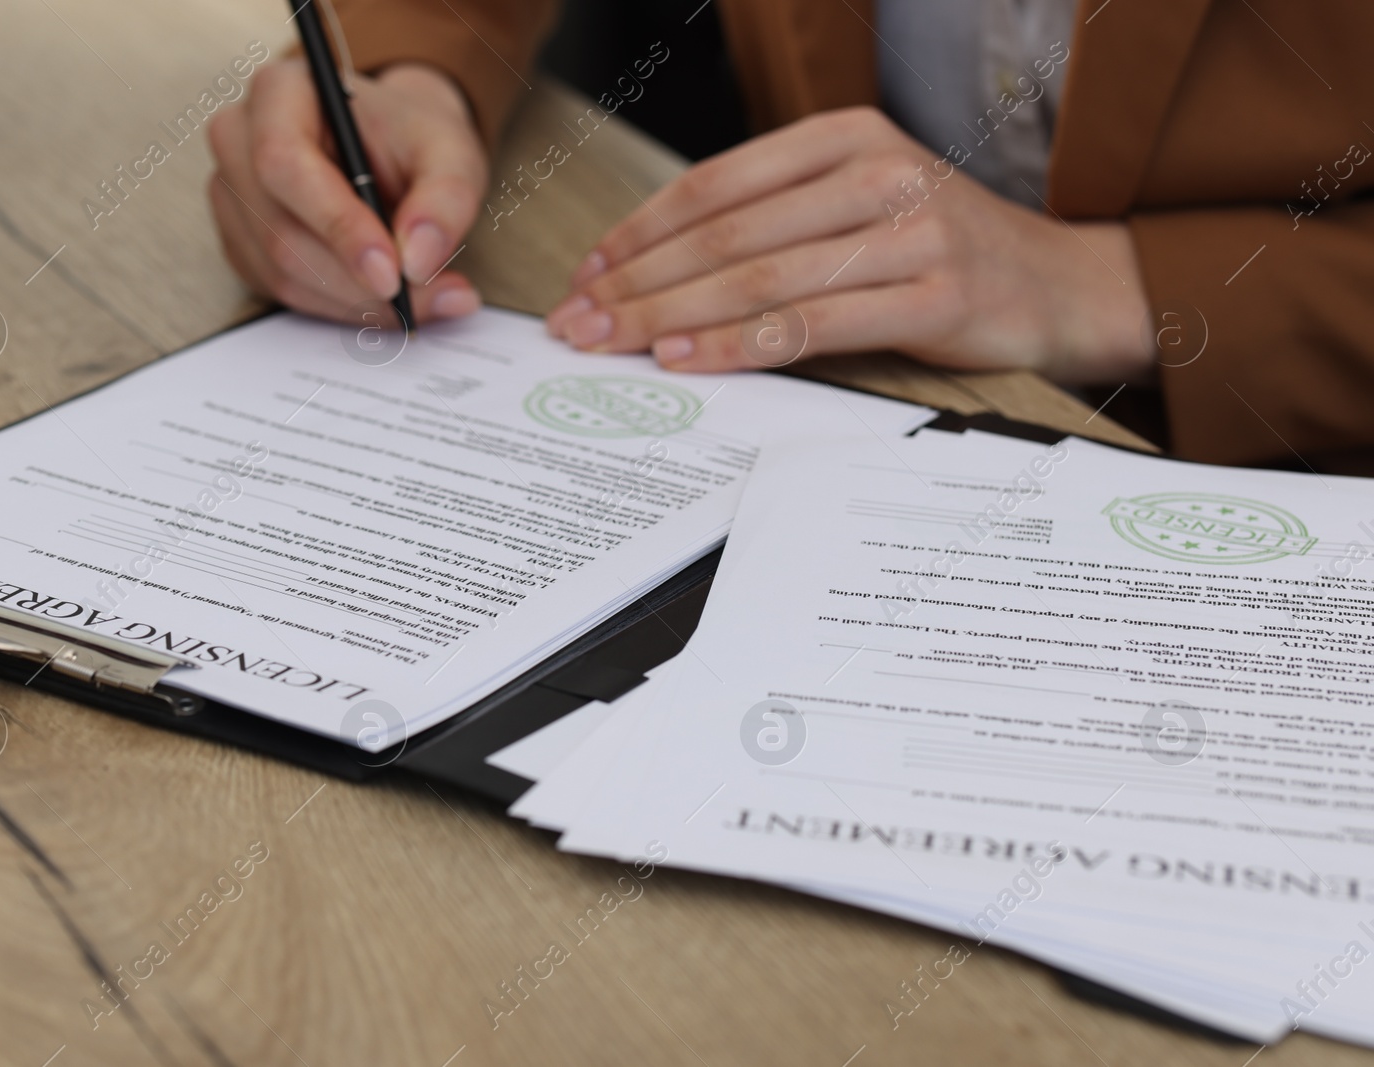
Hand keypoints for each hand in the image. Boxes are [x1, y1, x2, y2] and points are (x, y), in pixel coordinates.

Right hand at [208, 59, 486, 323]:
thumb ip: (446, 200)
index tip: (393, 273)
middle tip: (423, 299)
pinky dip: (338, 306)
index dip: (338, 225)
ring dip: (354, 301)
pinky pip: (282, 291)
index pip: (284, 162)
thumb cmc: (411, 139)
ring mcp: (233, 196)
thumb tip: (418, 261)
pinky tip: (380, 298)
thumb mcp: (452, 153)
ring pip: (281, 271)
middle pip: (281, 231)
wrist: (394, 149)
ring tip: (418, 300)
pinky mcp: (241, 243)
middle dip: (357, 281)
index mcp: (279, 93)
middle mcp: (239, 141)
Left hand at [545, 107, 1153, 384]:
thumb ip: (778, 220)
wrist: (1062, 286)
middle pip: (724, 234)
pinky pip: (811, 323)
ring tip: (613, 346)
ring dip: (671, 317)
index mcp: (845, 136)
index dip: (639, 231)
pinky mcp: (933, 294)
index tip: (586, 274)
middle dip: (638, 283)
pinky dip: (737, 345)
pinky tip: (686, 361)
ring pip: (758, 277)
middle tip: (578, 322)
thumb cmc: (941, 251)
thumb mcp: (860, 206)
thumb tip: (660, 263)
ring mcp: (909, 229)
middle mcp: (875, 171)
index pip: (715, 185)